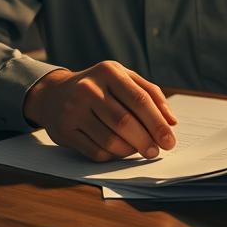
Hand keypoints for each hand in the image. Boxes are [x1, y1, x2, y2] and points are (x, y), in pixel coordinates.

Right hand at [23, 61, 177, 161]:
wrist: (54, 94)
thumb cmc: (99, 87)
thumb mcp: (123, 78)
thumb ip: (150, 94)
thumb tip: (171, 121)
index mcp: (108, 71)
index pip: (139, 99)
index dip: (157, 123)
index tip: (169, 140)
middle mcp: (88, 88)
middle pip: (124, 121)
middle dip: (145, 140)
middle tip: (156, 151)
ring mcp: (73, 110)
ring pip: (110, 140)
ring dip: (130, 150)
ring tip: (139, 150)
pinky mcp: (64, 131)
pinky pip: (96, 151)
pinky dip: (113, 155)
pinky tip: (119, 151)